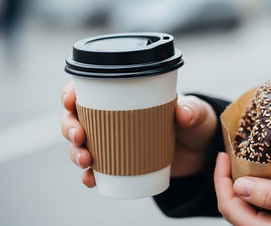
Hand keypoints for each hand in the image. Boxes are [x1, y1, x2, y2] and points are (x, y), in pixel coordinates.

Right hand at [61, 81, 217, 186]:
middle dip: (69, 127)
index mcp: (126, 97)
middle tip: (78, 136)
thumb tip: (183, 113)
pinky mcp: (120, 163)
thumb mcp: (196, 113)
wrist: (201, 151)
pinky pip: (97, 170)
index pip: (90, 90)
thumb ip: (192, 110)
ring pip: (82, 145)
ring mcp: (115, 142)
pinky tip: (90, 179)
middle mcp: (114, 118)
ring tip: (85, 160)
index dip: (71, 93)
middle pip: (77, 118)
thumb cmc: (195, 123)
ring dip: (75, 152)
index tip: (70, 101)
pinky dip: (90, 175)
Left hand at [214, 152, 270, 225]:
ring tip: (242, 164)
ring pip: (246, 209)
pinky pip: (260, 210)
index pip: (230, 208)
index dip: (221, 181)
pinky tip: (261, 179)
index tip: (223, 156)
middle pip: (234, 209)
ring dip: (241, 187)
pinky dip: (256, 193)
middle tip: (230, 157)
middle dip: (227, 182)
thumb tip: (239, 185)